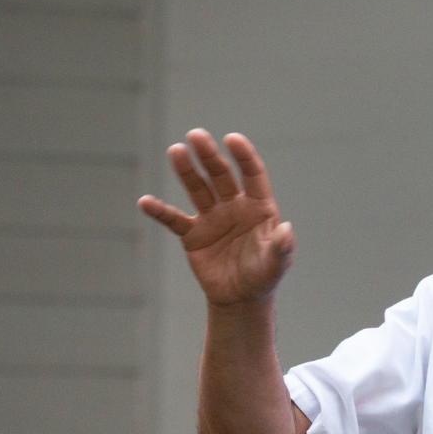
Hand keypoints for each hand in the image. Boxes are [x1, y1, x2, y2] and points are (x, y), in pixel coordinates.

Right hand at [138, 129, 294, 306]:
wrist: (240, 298)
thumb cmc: (264, 276)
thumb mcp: (276, 264)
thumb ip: (281, 247)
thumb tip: (286, 229)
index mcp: (258, 207)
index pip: (252, 174)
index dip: (243, 156)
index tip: (232, 139)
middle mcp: (234, 206)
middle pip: (221, 175)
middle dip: (209, 156)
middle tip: (195, 135)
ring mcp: (212, 218)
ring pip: (197, 188)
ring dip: (186, 171)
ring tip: (176, 151)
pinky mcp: (192, 235)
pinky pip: (173, 220)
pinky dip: (159, 211)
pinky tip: (145, 202)